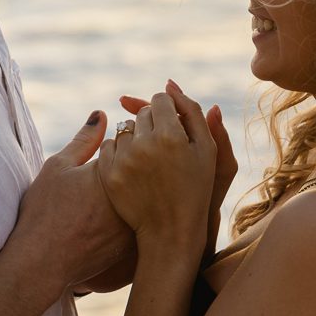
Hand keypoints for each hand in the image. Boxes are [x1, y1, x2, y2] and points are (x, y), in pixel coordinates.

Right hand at [16, 112, 132, 291]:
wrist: (44, 261)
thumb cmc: (46, 212)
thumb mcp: (59, 167)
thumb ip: (84, 139)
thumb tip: (102, 114)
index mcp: (115, 169)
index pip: (133, 143)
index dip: (122, 142)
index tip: (110, 150)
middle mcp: (133, 194)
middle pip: (146, 168)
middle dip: (136, 164)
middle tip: (108, 176)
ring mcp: (137, 220)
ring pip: (147, 195)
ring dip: (139, 189)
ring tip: (105, 200)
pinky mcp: (136, 242)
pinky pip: (143, 220)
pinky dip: (135, 214)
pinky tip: (110, 220)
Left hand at [98, 83, 215, 252]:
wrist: (170, 230)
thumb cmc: (195, 188)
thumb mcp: (206, 151)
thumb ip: (192, 113)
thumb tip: (171, 85)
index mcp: (170, 135)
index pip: (161, 99)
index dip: (168, 110)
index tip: (172, 125)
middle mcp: (143, 145)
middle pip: (142, 113)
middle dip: (153, 122)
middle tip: (163, 145)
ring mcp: (123, 160)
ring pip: (124, 128)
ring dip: (135, 136)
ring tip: (150, 159)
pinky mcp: (108, 174)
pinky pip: (108, 146)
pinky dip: (119, 152)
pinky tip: (134, 167)